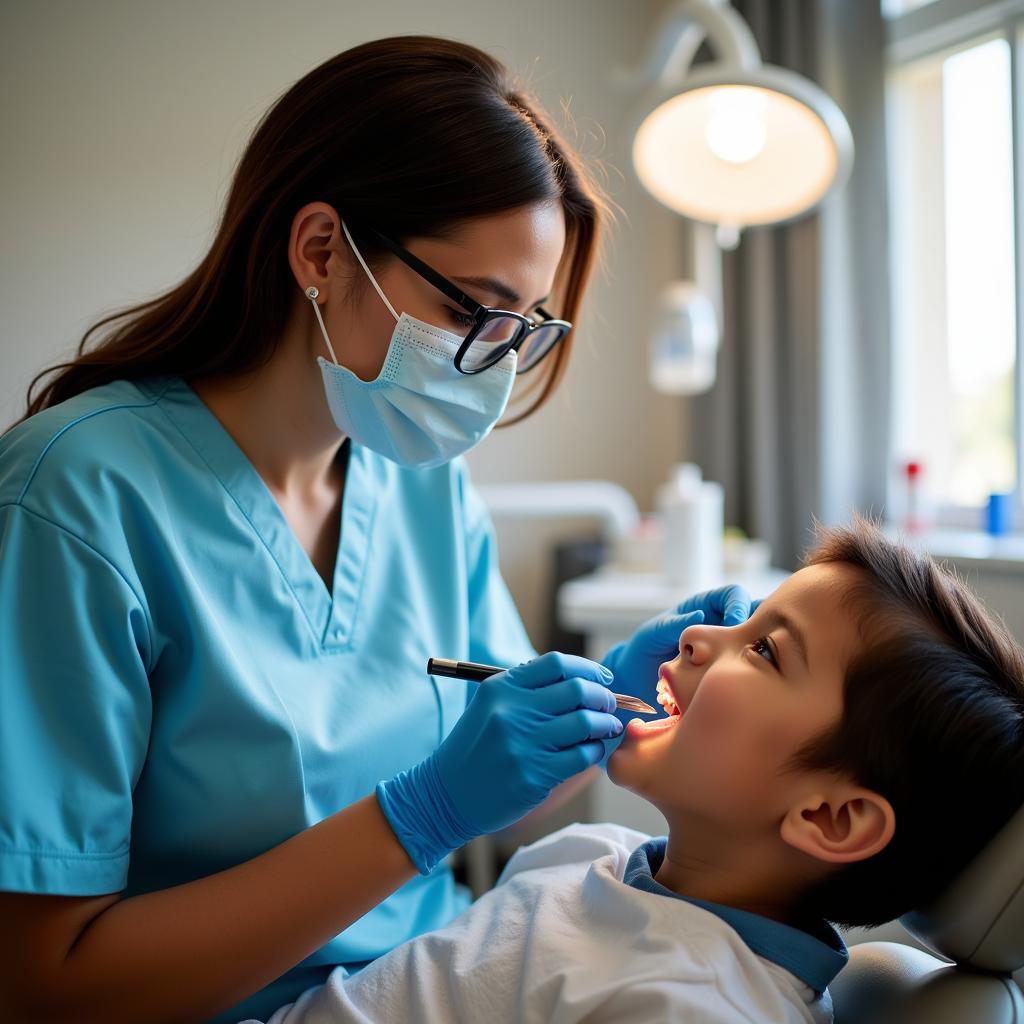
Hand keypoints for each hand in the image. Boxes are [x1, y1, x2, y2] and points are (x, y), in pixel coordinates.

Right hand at [376, 652, 623, 873]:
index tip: (603, 678)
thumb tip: (583, 681)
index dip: (588, 669)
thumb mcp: (490, 707)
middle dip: (603, 696)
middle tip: (610, 705)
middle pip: (577, 690)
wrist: (445, 795)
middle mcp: (512, 711)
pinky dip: (596, 750)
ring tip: (607, 728)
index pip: (557, 664)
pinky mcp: (534, 775)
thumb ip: (529, 692)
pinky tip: (594, 751)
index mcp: (501, 688)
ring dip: (605, 724)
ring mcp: (524, 744)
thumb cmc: (475, 748)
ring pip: (586, 722)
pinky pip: (582, 756)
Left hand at [597, 585, 753, 763]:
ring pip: (756, 642)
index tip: (735, 623)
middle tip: (753, 645)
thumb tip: (701, 615)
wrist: (638, 679)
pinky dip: (750, 671)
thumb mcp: (656, 632)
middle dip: (759, 626)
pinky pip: (747, 667)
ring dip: (759, 651)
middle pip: (754, 614)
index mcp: (705, 606)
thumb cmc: (645, 648)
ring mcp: (728, 647)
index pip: (733, 595)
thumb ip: (675, 624)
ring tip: (754, 664)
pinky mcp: (729, 669)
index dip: (739, 605)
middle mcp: (721, 624)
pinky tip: (745, 681)